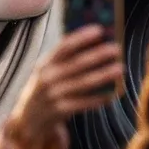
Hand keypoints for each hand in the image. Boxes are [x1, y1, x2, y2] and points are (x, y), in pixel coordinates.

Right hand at [6, 25, 123, 148]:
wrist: (29, 119)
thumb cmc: (46, 89)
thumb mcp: (48, 72)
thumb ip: (66, 60)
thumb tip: (96, 46)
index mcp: (44, 64)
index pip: (64, 46)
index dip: (81, 37)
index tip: (99, 30)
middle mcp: (47, 78)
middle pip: (77, 63)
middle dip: (98, 54)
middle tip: (116, 48)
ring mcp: (52, 95)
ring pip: (83, 83)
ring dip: (103, 75)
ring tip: (120, 68)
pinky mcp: (59, 111)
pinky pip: (83, 103)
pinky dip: (98, 99)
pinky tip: (111, 94)